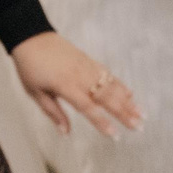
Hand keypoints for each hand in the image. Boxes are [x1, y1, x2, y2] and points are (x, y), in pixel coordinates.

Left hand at [11, 32, 143, 136]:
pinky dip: (121, 85)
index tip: (115, 136)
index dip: (102, 123)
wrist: (31, 36)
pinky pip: (108, 74)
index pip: (88, 108)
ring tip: (142, 114)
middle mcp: (80, 76)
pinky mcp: (89, 60)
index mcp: (64, 85)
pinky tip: (131, 95)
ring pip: (111, 86)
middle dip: (124, 113)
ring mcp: (87, 67)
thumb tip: (66, 133)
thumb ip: (53, 113)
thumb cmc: (29, 67)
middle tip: (139, 127)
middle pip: (106, 98)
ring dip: (128, 101)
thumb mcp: (35, 92)